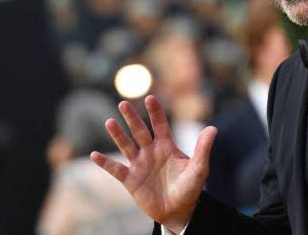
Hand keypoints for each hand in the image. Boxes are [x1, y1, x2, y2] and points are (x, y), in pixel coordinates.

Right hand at [90, 95, 216, 233]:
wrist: (178, 210)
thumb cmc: (190, 188)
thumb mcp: (199, 168)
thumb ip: (203, 148)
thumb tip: (213, 128)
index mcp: (167, 146)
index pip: (160, 124)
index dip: (155, 112)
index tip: (150, 97)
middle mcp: (151, 151)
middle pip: (140, 131)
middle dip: (132, 118)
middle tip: (123, 103)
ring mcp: (139, 165)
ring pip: (126, 146)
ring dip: (118, 135)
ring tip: (109, 122)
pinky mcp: (131, 180)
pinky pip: (116, 170)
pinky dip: (105, 163)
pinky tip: (94, 155)